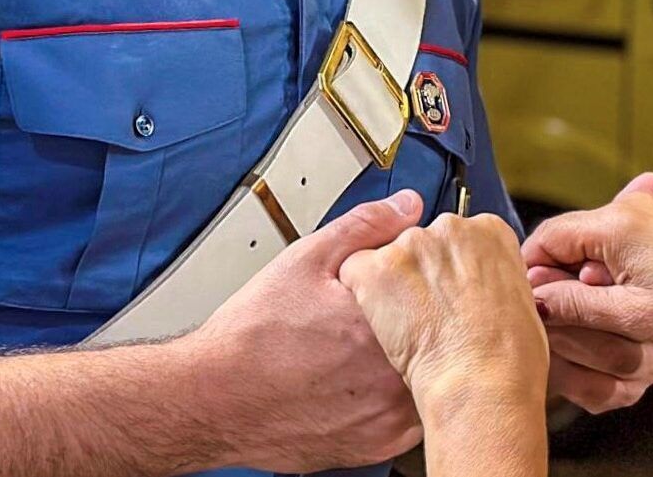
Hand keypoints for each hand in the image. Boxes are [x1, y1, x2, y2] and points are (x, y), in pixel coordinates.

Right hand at [188, 190, 425, 472]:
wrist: (214, 398)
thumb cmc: (251, 335)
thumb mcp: (305, 259)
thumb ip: (365, 227)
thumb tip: (408, 206)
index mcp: (385, 322)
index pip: (438, 294)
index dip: (422, 283)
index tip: (407, 280)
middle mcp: (394, 375)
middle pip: (437, 340)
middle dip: (419, 324)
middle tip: (376, 318)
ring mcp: (388, 416)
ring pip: (428, 382)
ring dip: (413, 364)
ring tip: (365, 351)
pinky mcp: (376, 446)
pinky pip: (409, 420)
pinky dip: (395, 399)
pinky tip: (362, 382)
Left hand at [338, 213, 548, 405]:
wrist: (483, 382)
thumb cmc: (509, 357)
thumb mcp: (523, 303)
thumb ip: (493, 277)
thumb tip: (479, 284)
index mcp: (489, 232)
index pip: (457, 236)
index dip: (450, 269)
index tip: (450, 291)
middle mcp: (450, 228)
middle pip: (421, 241)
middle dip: (419, 273)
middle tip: (427, 313)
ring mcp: (412, 244)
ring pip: (387, 255)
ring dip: (390, 284)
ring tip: (408, 325)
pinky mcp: (378, 266)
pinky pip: (353, 270)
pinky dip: (360, 293)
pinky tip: (380, 322)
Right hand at [523, 177, 652, 392]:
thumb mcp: (631, 315)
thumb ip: (575, 304)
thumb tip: (537, 299)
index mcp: (617, 223)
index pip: (547, 236)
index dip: (535, 271)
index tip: (537, 302)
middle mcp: (630, 207)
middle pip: (568, 235)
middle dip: (563, 272)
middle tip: (575, 310)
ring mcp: (648, 211)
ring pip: (591, 238)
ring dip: (587, 270)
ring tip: (611, 305)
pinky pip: (616, 237)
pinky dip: (610, 263)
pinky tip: (629, 292)